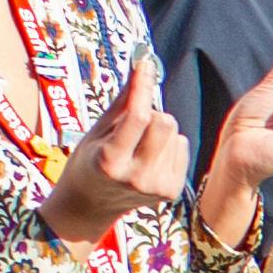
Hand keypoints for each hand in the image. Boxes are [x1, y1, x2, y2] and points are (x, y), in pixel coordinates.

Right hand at [41, 62, 189, 248]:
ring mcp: (156, 187)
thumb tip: (142, 65)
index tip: (145, 65)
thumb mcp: (96, 132)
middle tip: (134, 123)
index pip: (138, 117)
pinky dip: (168, 145)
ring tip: (138, 146)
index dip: (143, 86)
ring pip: (175, 133)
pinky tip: (149, 158)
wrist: (90, 207)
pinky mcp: (171, 191)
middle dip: (152, 112)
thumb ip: (122, 101)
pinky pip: (182, 147)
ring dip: (159, 131)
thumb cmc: (90, 163)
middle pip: (165, 122)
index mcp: (110, 161)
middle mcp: (136, 177)